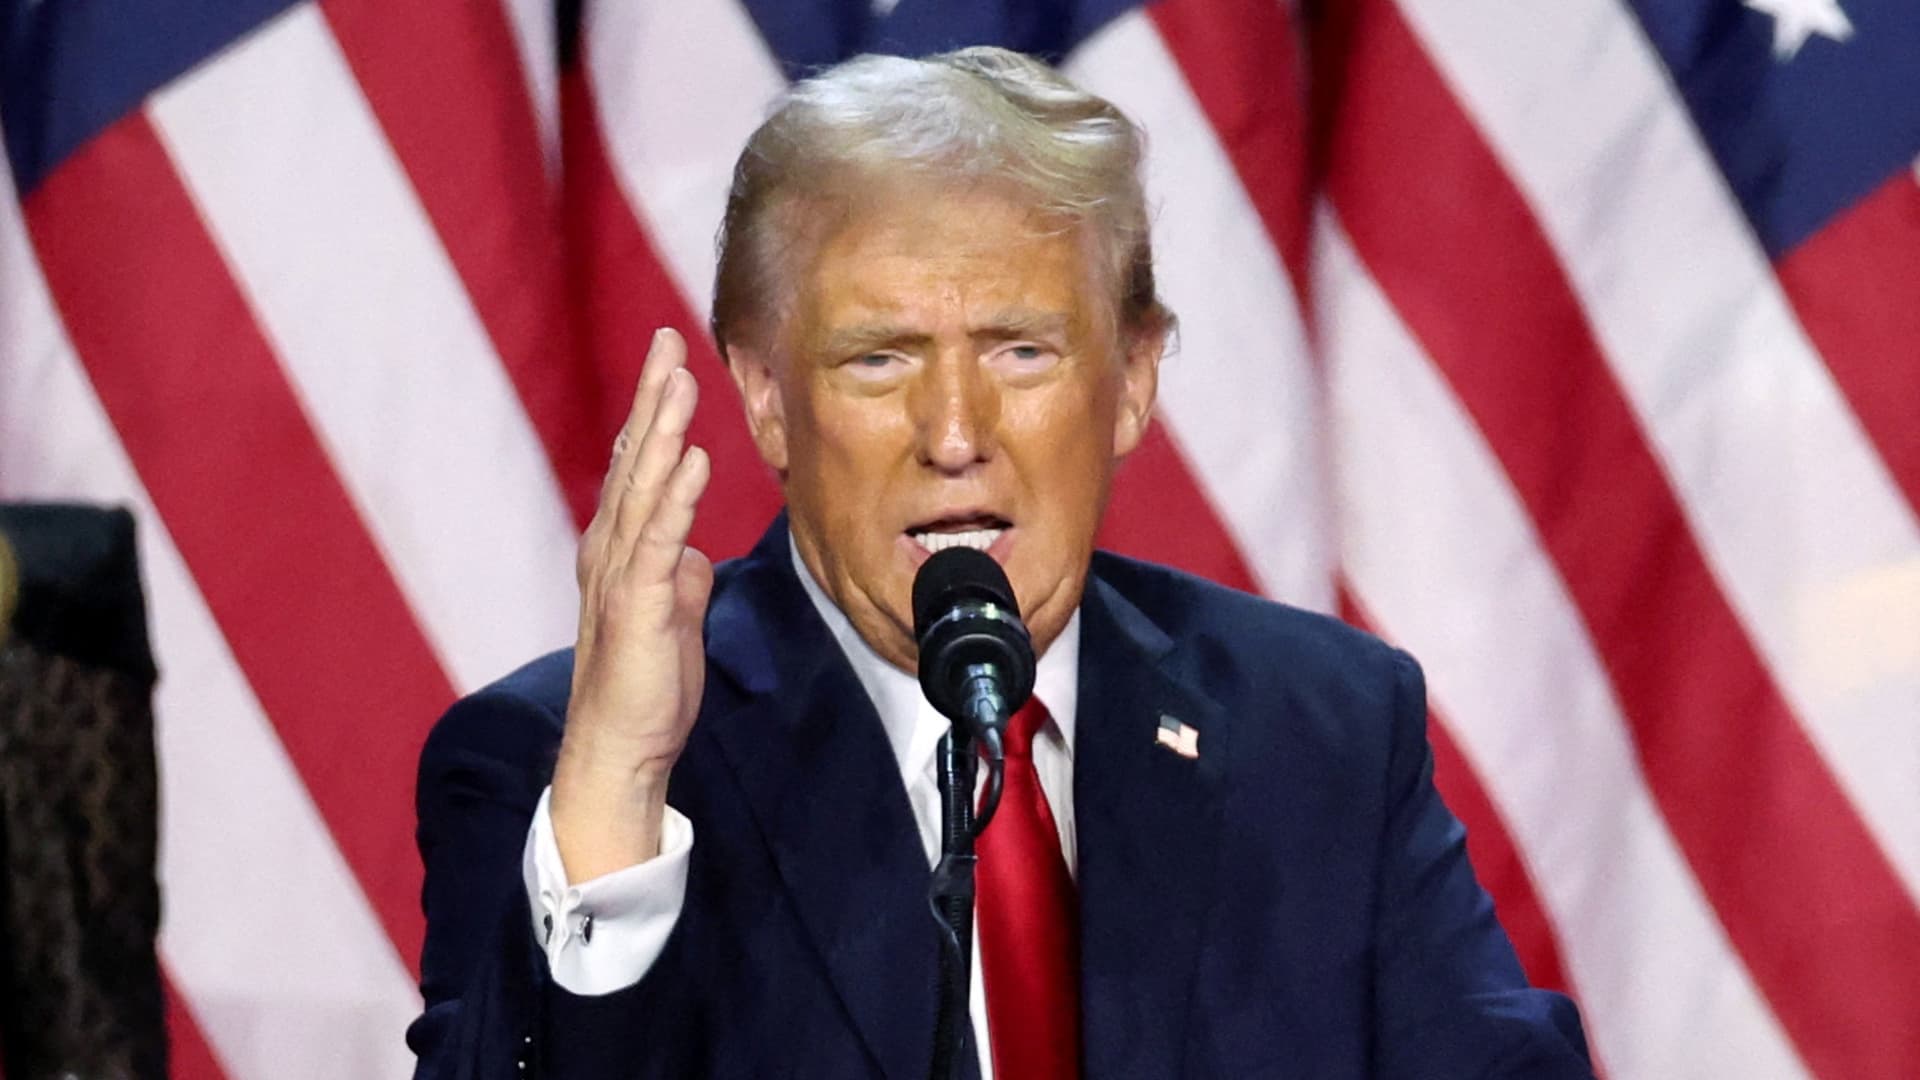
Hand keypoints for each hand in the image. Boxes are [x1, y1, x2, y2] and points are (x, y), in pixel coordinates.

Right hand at [552, 328, 713, 879]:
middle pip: (635, 460)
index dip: (655, 413)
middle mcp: (611, 551)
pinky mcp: (638, 607)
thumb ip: (680, 578)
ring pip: (643, 489)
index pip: (640, 467)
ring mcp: (621, 576)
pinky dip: (677, 497)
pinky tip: (695, 458)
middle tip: (667, 339)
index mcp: (621, 550)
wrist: (621, 748)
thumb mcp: (674, 617)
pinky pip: (660, 541)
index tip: (670, 362)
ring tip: (679, 380)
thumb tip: (693, 557)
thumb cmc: (646, 685)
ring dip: (663, 432)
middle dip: (653, 398)